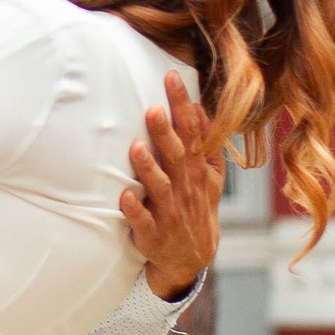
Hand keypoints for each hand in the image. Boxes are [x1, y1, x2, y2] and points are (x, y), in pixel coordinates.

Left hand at [121, 71, 224, 301]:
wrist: (192, 256)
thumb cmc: (197, 205)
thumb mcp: (210, 176)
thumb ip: (207, 143)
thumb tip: (199, 108)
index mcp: (198, 171)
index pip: (192, 132)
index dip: (182, 106)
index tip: (170, 78)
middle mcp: (186, 188)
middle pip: (176, 156)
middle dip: (165, 132)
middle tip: (152, 108)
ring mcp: (170, 212)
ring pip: (159, 187)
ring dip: (148, 168)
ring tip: (135, 147)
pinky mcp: (154, 233)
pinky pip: (143, 221)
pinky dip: (134, 209)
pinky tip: (123, 195)